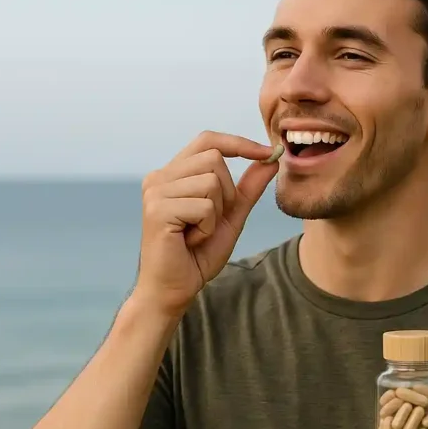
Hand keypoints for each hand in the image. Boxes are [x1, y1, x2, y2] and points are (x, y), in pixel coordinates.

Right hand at [133, 131, 277, 315]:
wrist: (175, 288)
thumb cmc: (197, 254)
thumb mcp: (231, 216)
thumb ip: (248, 188)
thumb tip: (271, 159)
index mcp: (173, 173)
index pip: (208, 140)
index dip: (239, 143)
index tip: (269, 152)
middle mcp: (160, 177)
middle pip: (214, 159)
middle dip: (226, 193)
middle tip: (209, 222)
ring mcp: (155, 191)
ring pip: (211, 182)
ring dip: (216, 214)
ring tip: (197, 232)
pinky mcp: (157, 210)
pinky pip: (204, 206)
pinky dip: (207, 227)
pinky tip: (191, 240)